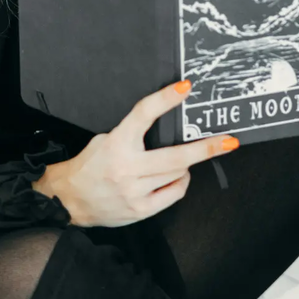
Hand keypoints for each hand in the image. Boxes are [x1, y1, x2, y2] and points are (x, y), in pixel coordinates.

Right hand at [32, 79, 239, 227]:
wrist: (69, 200)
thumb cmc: (90, 165)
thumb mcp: (106, 139)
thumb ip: (132, 133)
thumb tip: (164, 123)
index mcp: (117, 142)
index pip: (144, 114)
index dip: (165, 99)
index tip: (185, 87)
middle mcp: (127, 167)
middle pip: (176, 156)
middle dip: (206, 148)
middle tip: (229, 141)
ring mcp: (135, 191)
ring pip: (178, 175)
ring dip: (185, 166)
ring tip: (181, 161)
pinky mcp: (140, 210)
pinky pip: (173, 194)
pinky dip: (179, 184)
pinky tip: (175, 179)